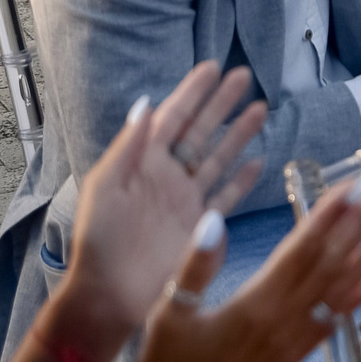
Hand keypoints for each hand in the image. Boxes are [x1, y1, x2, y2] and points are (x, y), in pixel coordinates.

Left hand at [57, 64, 271, 356]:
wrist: (109, 295)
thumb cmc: (100, 239)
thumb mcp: (105, 186)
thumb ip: (129, 145)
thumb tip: (147, 101)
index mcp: (142, 163)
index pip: (172, 118)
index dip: (192, 92)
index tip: (212, 66)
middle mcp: (168, 176)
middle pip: (200, 131)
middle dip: (221, 103)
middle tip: (244, 75)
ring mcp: (186, 201)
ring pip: (218, 158)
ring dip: (238, 134)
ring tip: (260, 108)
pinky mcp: (200, 226)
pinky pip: (226, 196)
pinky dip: (242, 179)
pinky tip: (259, 161)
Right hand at [137, 173, 360, 361]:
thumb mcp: (168, 313)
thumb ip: (195, 265)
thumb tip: (212, 219)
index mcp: (253, 305)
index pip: (301, 249)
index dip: (330, 214)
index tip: (355, 185)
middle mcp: (282, 321)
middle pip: (328, 263)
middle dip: (359, 224)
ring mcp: (293, 341)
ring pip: (337, 291)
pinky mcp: (295, 358)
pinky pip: (332, 322)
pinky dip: (356, 298)